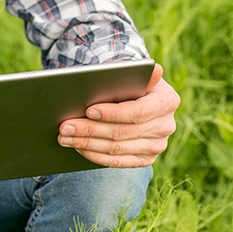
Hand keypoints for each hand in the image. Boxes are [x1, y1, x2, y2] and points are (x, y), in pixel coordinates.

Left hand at [57, 63, 179, 167]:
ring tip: (64, 137)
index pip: (138, 111)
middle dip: (89, 130)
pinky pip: (117, 162)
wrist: (135, 102)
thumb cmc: (129, 85)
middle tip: (65, 126)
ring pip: (116, 149)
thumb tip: (153, 69)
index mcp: (168, 101)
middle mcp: (166, 126)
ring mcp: (157, 145)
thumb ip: (135, 72)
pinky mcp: (145, 159)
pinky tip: (77, 147)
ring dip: (86, 144)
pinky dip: (94, 155)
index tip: (88, 110)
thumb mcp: (132, 75)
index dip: (112, 113)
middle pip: (122, 132)